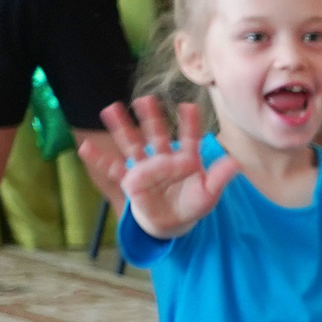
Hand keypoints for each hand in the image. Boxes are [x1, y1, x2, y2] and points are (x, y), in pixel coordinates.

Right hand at [83, 97, 238, 240]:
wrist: (173, 222)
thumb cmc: (191, 204)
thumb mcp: (209, 194)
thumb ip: (220, 178)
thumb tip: (236, 162)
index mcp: (185, 159)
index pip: (189, 138)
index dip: (189, 123)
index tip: (188, 106)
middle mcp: (163, 159)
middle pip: (156, 134)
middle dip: (152, 118)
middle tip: (145, 99)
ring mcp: (145, 168)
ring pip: (133, 145)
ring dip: (122, 128)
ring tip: (111, 108)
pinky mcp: (131, 182)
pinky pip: (113, 170)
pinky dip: (99, 160)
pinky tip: (85, 148)